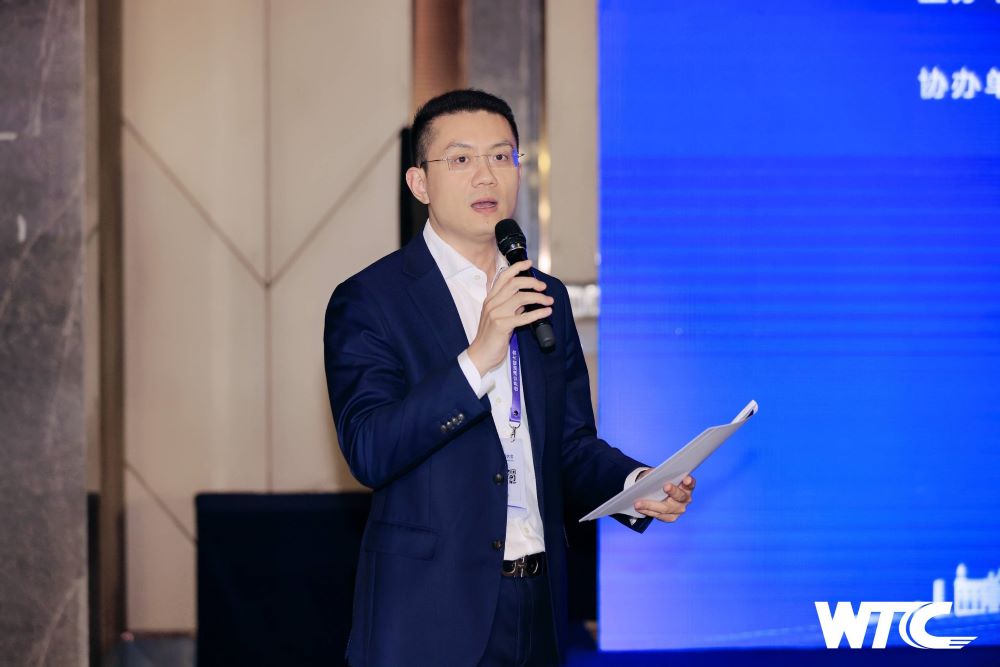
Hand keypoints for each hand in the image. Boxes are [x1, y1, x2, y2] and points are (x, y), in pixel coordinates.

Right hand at [467, 259, 553, 374]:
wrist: (480, 354)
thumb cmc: (491, 337)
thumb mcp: (499, 317)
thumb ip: (511, 307)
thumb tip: (527, 300)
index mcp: (490, 299)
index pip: (503, 277)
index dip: (516, 267)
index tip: (529, 263)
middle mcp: (492, 303)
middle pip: (514, 284)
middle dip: (531, 282)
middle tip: (543, 286)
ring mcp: (496, 314)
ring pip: (520, 297)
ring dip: (538, 297)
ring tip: (548, 300)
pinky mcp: (501, 326)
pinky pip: (523, 317)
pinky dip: (537, 313)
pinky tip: (546, 312)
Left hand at [633, 474, 695, 522]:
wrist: (655, 491)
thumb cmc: (659, 480)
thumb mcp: (659, 474)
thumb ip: (658, 474)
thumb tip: (651, 477)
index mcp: (686, 486)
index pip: (690, 484)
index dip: (689, 482)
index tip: (686, 479)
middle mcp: (685, 499)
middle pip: (680, 496)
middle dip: (673, 491)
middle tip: (666, 486)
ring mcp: (679, 509)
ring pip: (666, 508)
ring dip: (651, 505)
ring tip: (638, 503)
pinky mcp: (671, 517)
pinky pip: (659, 515)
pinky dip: (648, 511)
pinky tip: (639, 508)